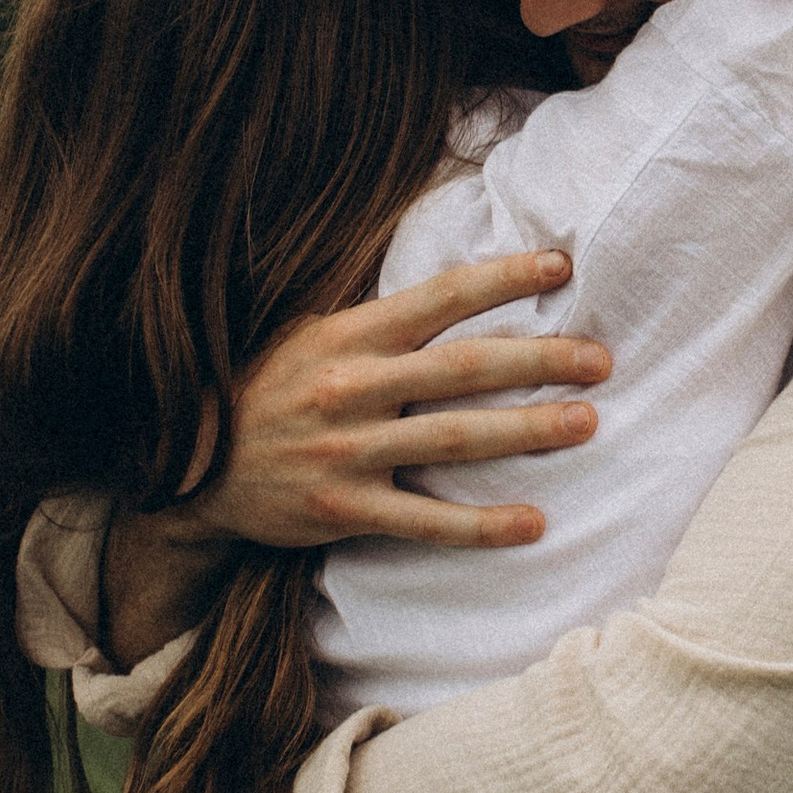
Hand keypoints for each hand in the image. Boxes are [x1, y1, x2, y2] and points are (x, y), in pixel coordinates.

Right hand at [196, 251, 609, 552]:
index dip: (505, 278)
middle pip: (464, 368)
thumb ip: (378, 317)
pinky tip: (534, 524)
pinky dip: (482, 525)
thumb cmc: (266, 390)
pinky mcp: (343, 508)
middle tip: (601, 360)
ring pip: (454, 439)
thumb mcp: (309, 334)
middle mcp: (352, 387)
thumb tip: (458, 287)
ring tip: (586, 423)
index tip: (563, 266)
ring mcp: (347, 451)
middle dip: (540, 360)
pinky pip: (424, 520)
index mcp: (349, 336)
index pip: (441, 296)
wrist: (191, 469)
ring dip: (527, 429)